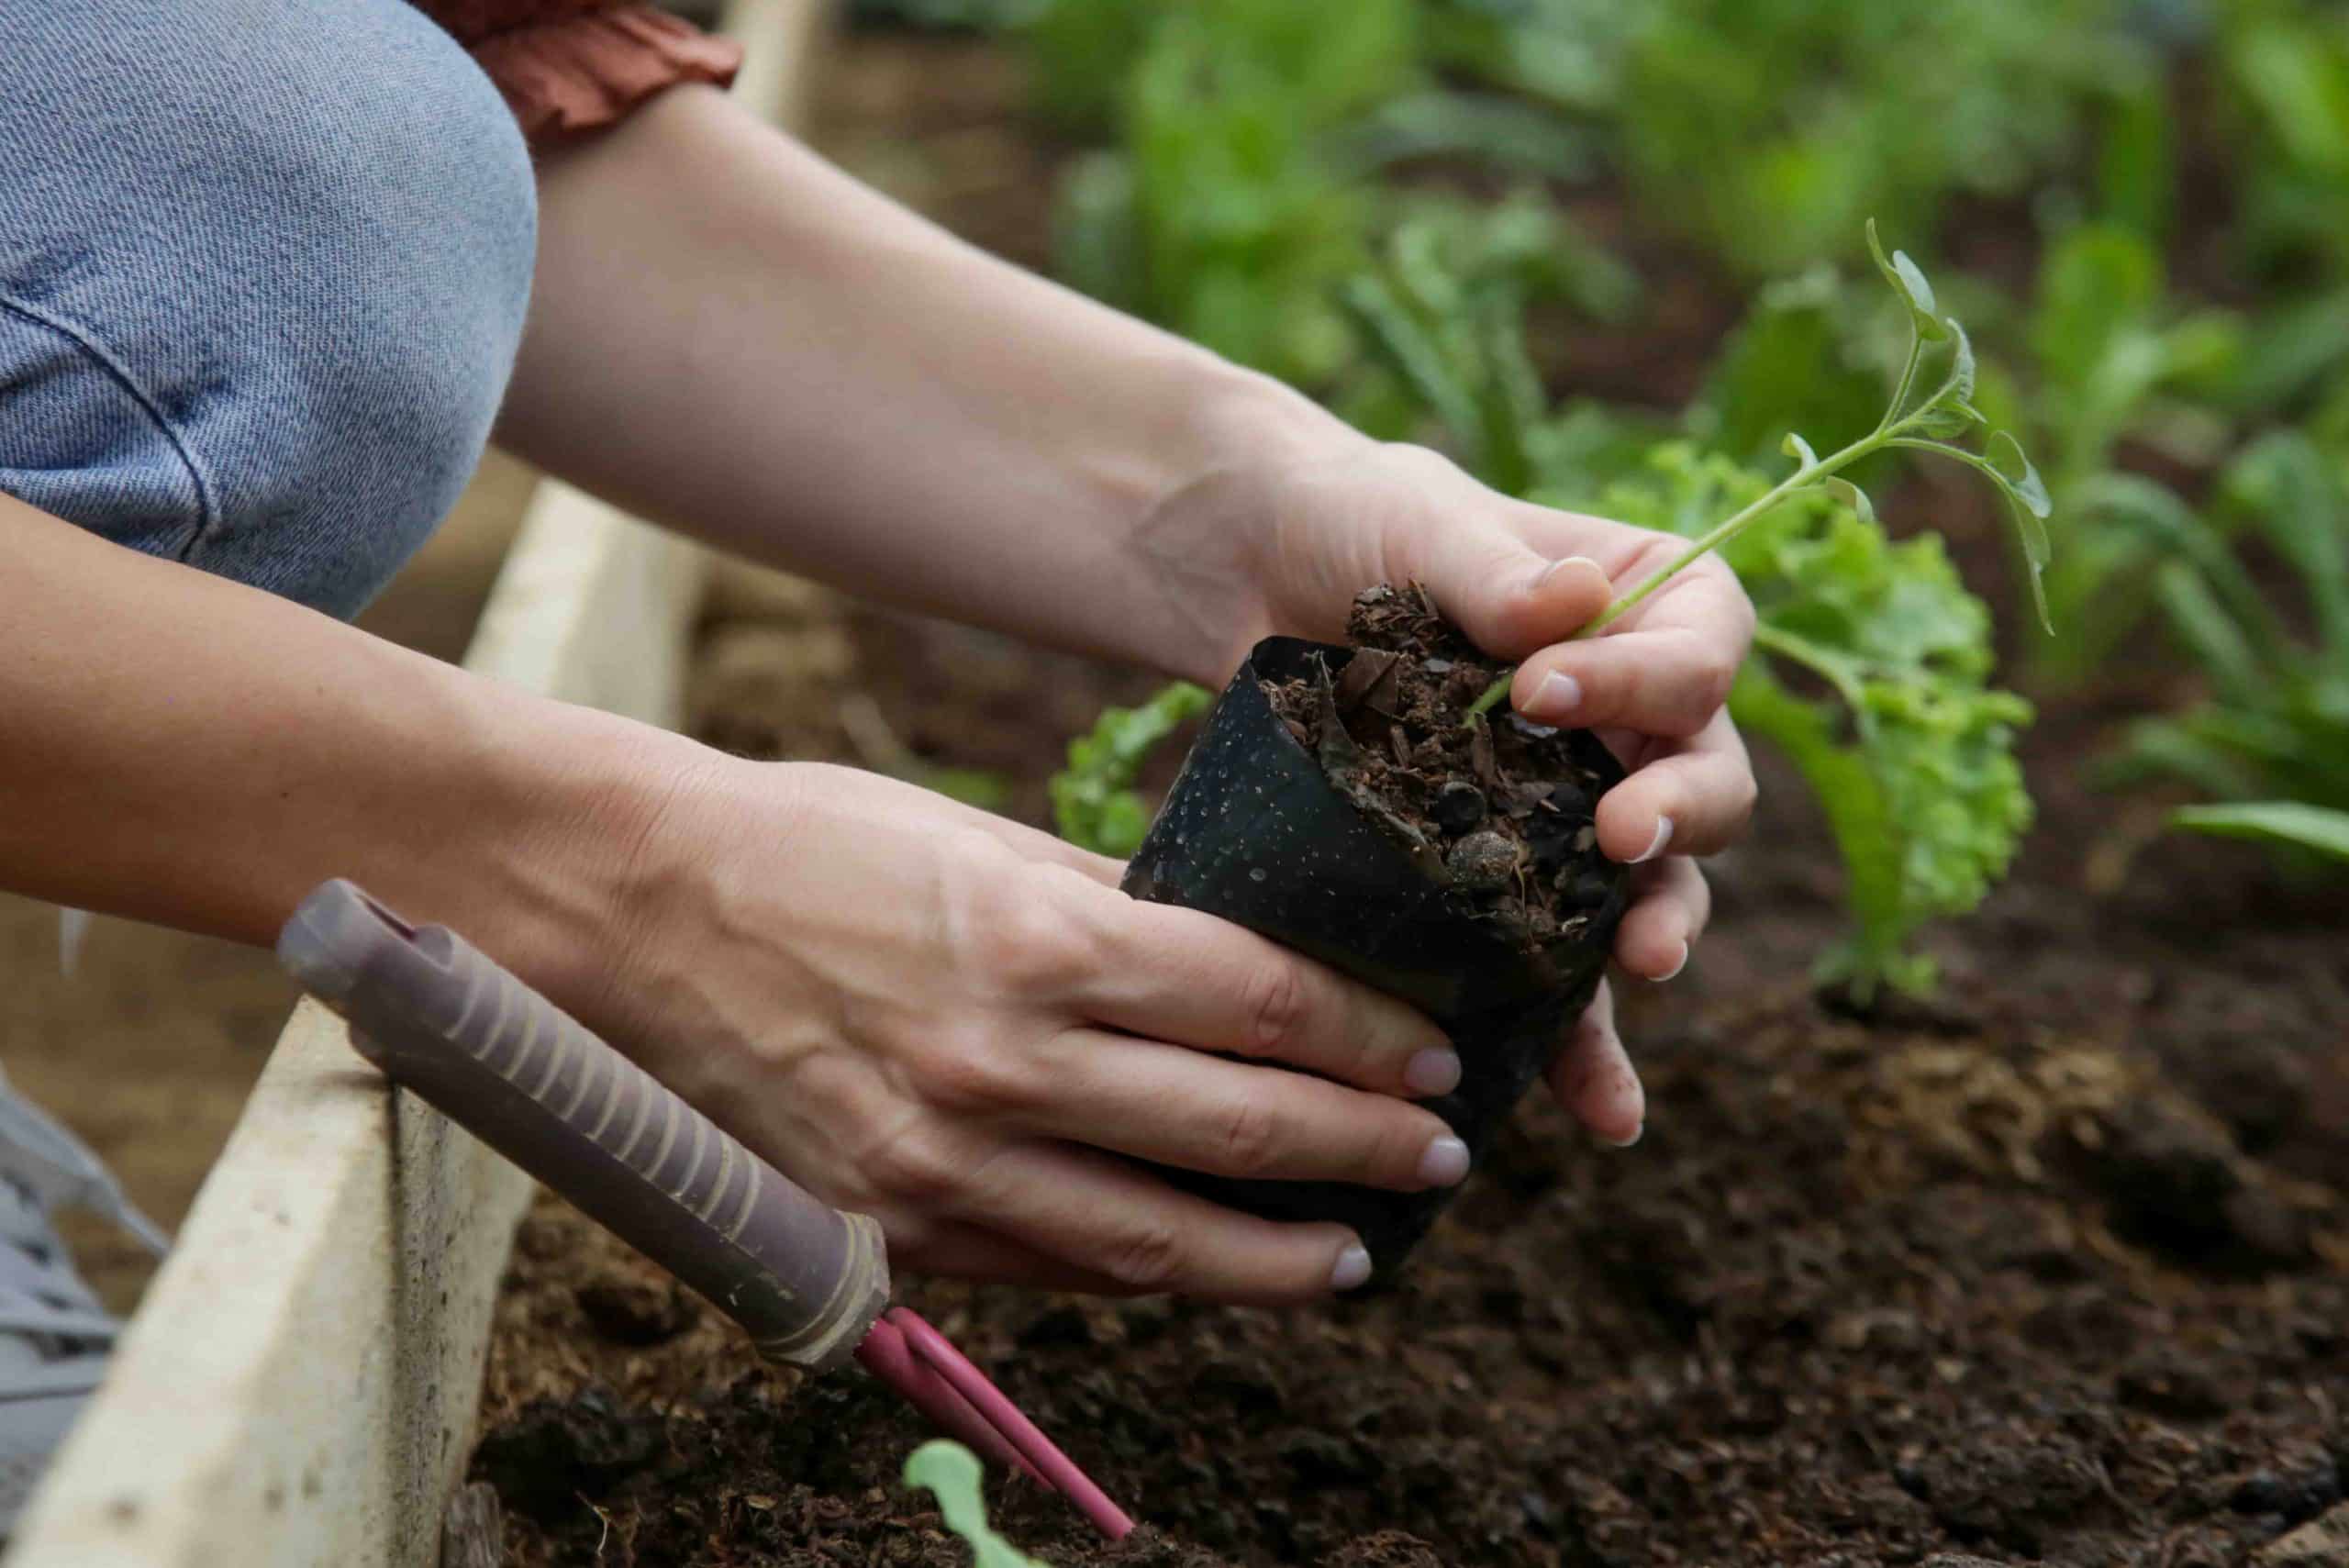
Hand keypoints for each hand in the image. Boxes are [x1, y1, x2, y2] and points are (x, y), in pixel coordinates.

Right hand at [591, 758, 1468, 1301]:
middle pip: (1235, 1126)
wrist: (641, 911)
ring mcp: (940, 1163)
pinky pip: (1053, 1270)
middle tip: (1441, 1155)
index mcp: (1037, 941)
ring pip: (1157, 1240)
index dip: (1366, 1037)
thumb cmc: (820, 848)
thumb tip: (1246, 960)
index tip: (1434, 1053)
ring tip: (1359, 1253)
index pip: (1258, 1002)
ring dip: (1281, 1255)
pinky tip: (1213, 1271)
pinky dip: (1150, 1278)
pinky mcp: (887, 1229)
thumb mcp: (983, 843)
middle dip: (1363, 1148)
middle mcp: (1000, 1064)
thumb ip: (1118, 912)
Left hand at [1139, 433, 1758, 1145]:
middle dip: (1679, 815)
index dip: (1649, 680)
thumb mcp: (1416, 520)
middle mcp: (1637, 713)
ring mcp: (1579, 805)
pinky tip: (1601, 1113)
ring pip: (1656, 886)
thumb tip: (1574, 602)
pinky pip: (1567, 972)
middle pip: (1708, 778)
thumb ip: (1493, 569)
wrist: (1255, 582)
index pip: (1703, 648)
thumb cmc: (1353, 521)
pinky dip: (1588, 1041)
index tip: (1543, 692)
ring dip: (1660, 928)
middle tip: (1620, 837)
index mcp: (1645, 601)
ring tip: (1640, 964)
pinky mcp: (1511, 881)